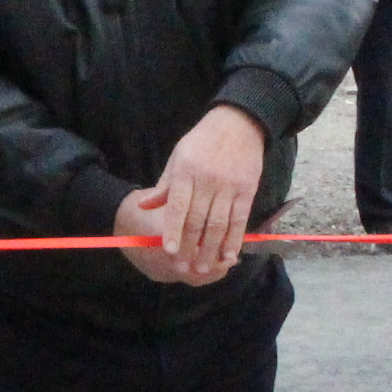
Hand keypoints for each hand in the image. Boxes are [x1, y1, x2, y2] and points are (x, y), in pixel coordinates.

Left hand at [120, 105, 266, 285]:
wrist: (239, 124)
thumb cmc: (202, 142)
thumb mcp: (178, 157)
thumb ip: (164, 186)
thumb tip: (144, 206)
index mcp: (185, 172)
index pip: (178, 206)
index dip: (173, 230)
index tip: (169, 251)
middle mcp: (207, 180)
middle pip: (197, 220)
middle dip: (190, 246)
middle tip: (184, 268)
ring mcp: (229, 186)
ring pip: (219, 224)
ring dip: (211, 249)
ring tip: (203, 268)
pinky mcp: (247, 190)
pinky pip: (240, 219)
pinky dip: (234, 239)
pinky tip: (229, 256)